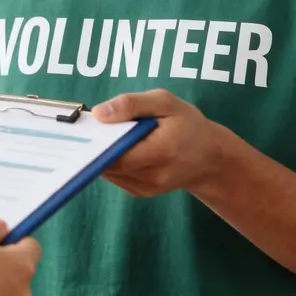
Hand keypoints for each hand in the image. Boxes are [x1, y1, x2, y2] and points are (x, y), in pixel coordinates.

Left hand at [93, 89, 225, 196]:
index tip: (84, 127)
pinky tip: (117, 147)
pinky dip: (111, 161)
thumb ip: (131, 104)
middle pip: (108, 163)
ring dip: (102, 153)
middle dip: (96, 145)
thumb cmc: (188, 125)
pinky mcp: (141, 192)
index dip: (96, 141)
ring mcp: (147, 188)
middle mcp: (153, 176)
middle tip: (90, 127)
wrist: (211, 158)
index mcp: (161, 151)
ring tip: (106, 134)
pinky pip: (115, 176)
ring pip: (109, 171)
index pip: (116, 153)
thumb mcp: (165, 102)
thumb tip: (99, 114)